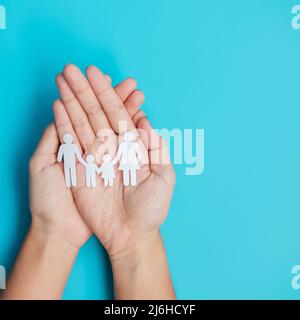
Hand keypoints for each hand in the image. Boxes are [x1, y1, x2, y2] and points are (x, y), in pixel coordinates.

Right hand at [53, 64, 174, 255]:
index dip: (109, 94)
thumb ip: (157, 148)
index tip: (100, 75)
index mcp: (132, 146)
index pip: (118, 113)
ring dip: (72, 100)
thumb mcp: (164, 178)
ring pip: (82, 122)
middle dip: (86, 90)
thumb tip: (145, 122)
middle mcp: (113, 147)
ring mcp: (95, 156)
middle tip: (74, 68)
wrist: (131, 234)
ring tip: (63, 79)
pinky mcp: (80, 169)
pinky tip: (58, 105)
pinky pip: (70, 142)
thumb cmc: (151, 209)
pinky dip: (64, 124)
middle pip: (97, 112)